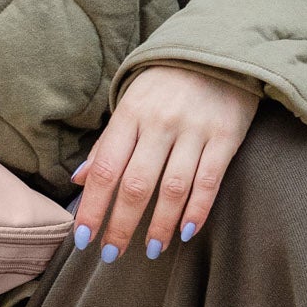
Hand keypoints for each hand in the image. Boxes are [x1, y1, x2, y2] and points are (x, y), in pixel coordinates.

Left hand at [68, 65, 258, 262]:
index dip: (93, 208)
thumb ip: (108, 143)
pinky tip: (185, 231)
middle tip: (111, 255)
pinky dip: (197, 209)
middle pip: (135, 184)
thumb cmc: (166, 83)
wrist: (218, 51)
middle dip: (120, 225)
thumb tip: (80, 181)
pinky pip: (209, 181)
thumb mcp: (131, 103)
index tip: (84, 238)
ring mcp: (194, 130)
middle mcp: (160, 123)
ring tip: (151, 249)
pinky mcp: (225, 136)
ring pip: (172, 188)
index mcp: (130, 115)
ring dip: (159, 224)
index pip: (105, 169)